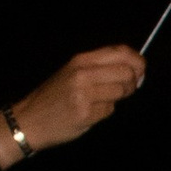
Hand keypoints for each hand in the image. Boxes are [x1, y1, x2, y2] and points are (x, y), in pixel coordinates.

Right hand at [2, 46, 145, 156]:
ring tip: (100, 101)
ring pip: (121, 92)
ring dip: (117, 99)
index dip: (137, 60)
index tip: (141, 69)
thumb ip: (100, 67)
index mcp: (81, 60)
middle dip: (132, 82)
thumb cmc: (55, 96)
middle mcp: (83, 73)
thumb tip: (135, 67)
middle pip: (127, 72)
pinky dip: (104, 112)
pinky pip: (110, 110)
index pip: (121, 52)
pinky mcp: (86, 113)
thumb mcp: (73, 72)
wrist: (29, 119)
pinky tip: (89, 112)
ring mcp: (84, 94)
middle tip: (124, 89)